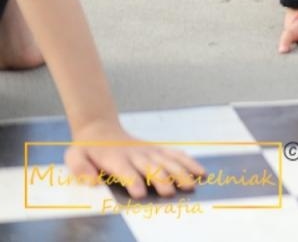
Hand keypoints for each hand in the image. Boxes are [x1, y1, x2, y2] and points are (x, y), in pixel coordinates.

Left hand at [65, 121, 204, 198]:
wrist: (99, 129)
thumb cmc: (86, 150)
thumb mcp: (73, 158)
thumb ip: (80, 169)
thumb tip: (92, 181)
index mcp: (115, 159)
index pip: (126, 171)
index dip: (133, 181)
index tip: (139, 193)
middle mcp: (135, 155)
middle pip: (151, 167)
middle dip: (161, 179)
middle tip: (169, 192)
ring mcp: (149, 151)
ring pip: (167, 161)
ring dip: (180, 173)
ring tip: (190, 184)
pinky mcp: (157, 150)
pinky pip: (176, 155)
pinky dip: (189, 162)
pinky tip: (200, 172)